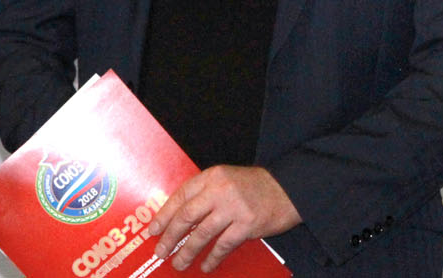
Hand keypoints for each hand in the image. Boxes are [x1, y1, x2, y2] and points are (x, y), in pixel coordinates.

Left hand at [148, 165, 299, 271]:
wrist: (289, 189)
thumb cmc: (257, 186)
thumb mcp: (229, 180)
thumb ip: (206, 194)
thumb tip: (180, 219)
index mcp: (213, 176)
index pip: (181, 196)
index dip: (164, 215)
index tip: (153, 230)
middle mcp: (221, 190)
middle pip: (186, 216)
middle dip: (170, 237)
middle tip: (161, 251)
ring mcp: (234, 207)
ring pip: (201, 234)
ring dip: (187, 251)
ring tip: (179, 263)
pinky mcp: (247, 224)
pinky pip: (223, 245)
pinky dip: (212, 258)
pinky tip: (206, 266)